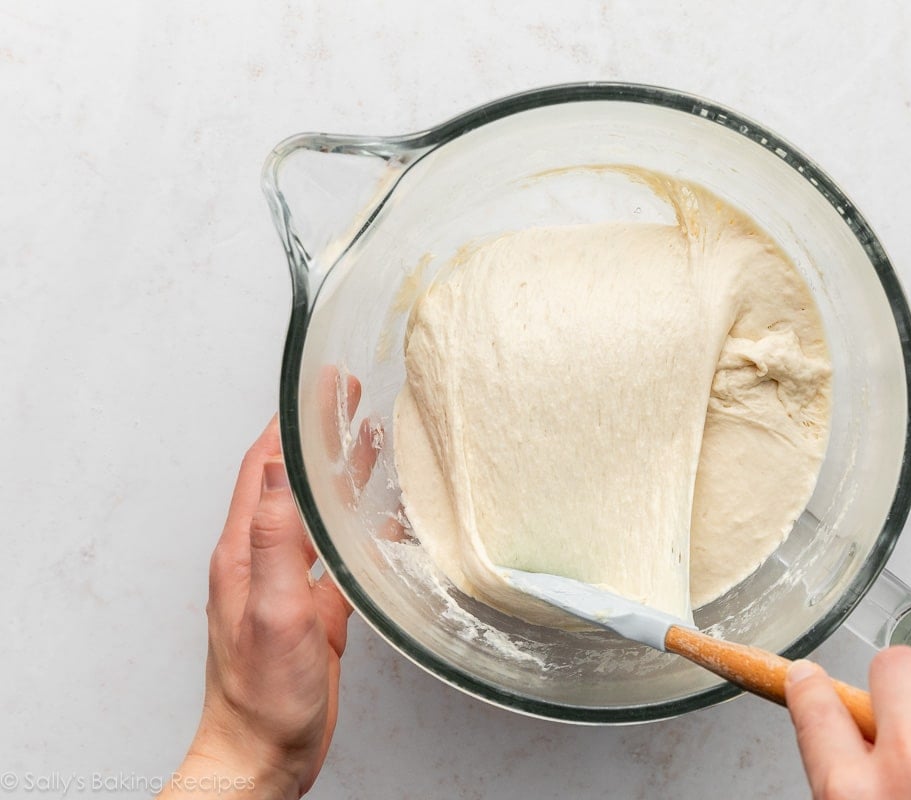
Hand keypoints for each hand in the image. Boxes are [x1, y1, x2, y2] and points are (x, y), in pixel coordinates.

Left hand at [160, 419, 352, 799]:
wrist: (262, 755)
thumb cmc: (261, 695)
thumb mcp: (270, 610)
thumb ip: (272, 541)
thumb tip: (271, 473)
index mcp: (245, 552)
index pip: (265, 469)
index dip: (291, 423)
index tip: (318, 387)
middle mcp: (265, 561)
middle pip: (292, 482)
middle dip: (319, 436)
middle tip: (348, 399)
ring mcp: (290, 586)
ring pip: (319, 515)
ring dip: (341, 476)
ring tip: (368, 440)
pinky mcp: (315, 612)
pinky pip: (340, 557)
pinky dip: (362, 528)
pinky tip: (384, 520)